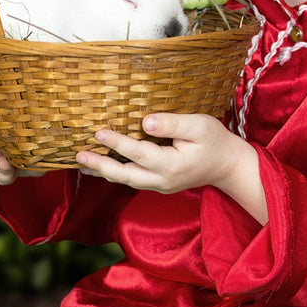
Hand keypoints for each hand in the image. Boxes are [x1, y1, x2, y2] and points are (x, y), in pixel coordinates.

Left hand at [76, 113, 266, 222]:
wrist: (227, 166)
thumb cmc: (215, 141)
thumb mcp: (199, 126)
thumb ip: (173, 124)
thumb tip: (146, 122)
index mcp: (171, 165)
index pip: (139, 153)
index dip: (118, 143)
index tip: (99, 132)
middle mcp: (161, 180)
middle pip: (125, 175)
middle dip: (100, 165)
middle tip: (78, 155)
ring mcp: (159, 185)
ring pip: (126, 180)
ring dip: (103, 170)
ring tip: (81, 162)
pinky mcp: (158, 183)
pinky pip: (132, 178)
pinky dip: (115, 171)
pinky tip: (102, 165)